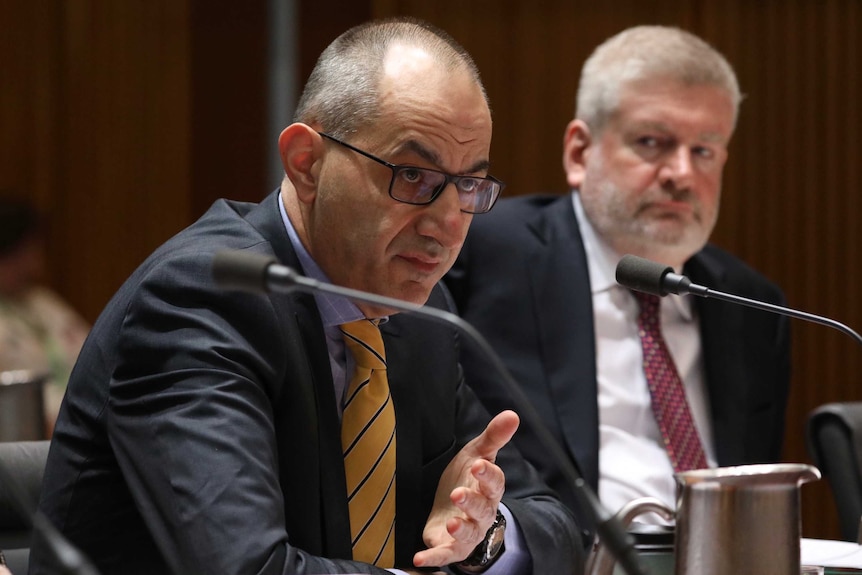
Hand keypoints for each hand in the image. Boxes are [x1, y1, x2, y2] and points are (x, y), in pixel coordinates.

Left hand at [412, 410, 518, 568]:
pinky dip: (433, 557)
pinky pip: (444, 554)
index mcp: (488, 488)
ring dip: (460, 530)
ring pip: (468, 533)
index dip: (487, 474)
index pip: (494, 482)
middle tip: (458, 493)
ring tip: (451, 524)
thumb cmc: (466, 479)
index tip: (478, 464)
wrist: (454, 509)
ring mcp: (467, 531)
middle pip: (482, 509)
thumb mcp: (476, 454)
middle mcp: (481, 513)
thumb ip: (493, 437)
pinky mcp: (449, 547)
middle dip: (471, 502)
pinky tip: (419, 558)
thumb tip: (513, 414)